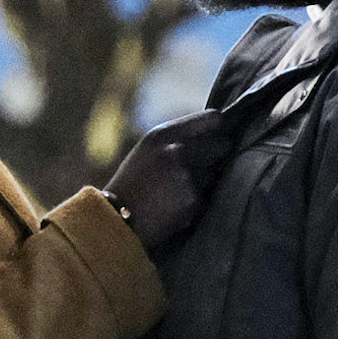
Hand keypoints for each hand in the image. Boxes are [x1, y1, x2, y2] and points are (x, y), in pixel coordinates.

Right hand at [102, 108, 238, 252]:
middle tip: (199, 169)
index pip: (213, 118)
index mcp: (164, 133)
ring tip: (177, 193)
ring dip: (204, 183)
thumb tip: (216, 132)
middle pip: (222, 145)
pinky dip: (196, 204)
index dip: (220, 129)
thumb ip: (177, 139)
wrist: (115, 220)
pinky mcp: (192, 200)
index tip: (220, 136)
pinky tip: (174, 208)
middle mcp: (178, 150)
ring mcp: (187, 175)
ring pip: (215, 174)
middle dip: (216, 157)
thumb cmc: (131, 185)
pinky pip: (206, 198)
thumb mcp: (147, 150)